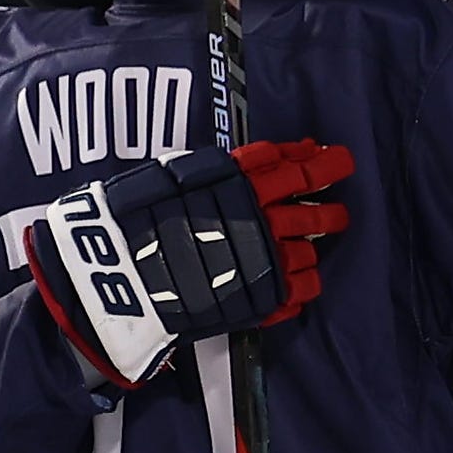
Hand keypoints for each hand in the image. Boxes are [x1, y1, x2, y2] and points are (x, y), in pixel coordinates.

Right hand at [25, 140, 353, 387]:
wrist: (113, 273)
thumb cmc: (135, 217)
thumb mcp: (175, 175)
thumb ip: (224, 168)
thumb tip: (276, 155)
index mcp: (239, 184)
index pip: (291, 166)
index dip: (316, 161)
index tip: (331, 155)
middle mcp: (259, 219)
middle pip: (311, 210)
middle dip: (328, 204)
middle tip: (339, 203)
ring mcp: (264, 260)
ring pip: (308, 249)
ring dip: (317, 241)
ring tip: (322, 237)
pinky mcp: (260, 298)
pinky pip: (298, 289)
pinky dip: (304, 282)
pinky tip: (301, 278)